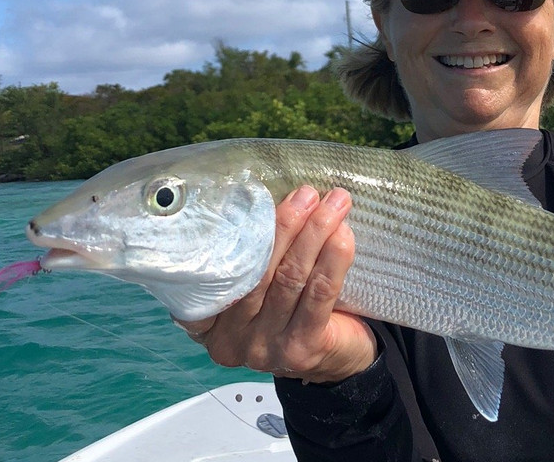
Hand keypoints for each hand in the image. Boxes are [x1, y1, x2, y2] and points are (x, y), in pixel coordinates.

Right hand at [173, 186, 376, 383]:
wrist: (337, 360)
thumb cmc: (293, 312)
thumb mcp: (259, 291)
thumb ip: (251, 259)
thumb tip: (261, 198)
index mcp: (210, 321)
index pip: (212, 273)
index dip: (230, 232)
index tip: (251, 196)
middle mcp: (231, 338)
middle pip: (257, 269)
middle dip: (285, 224)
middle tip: (306, 194)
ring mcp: (266, 347)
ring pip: (289, 277)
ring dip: (314, 233)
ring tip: (333, 203)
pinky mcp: (303, 348)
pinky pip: (319, 293)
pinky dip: (332, 259)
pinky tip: (343, 234)